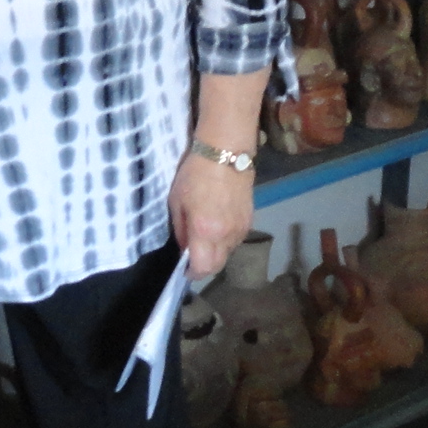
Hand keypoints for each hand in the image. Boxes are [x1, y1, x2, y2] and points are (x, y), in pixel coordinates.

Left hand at [169, 149, 252, 277]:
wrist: (226, 153)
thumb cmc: (195, 174)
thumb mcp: (177, 201)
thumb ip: (180, 230)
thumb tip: (184, 248)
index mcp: (205, 230)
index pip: (203, 267)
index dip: (193, 273)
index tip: (185, 269)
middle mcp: (226, 235)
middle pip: (218, 266)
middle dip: (204, 266)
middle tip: (193, 256)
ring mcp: (241, 229)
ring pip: (227, 253)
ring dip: (216, 252)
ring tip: (205, 236)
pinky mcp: (250, 221)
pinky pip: (236, 240)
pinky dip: (226, 240)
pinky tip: (218, 226)